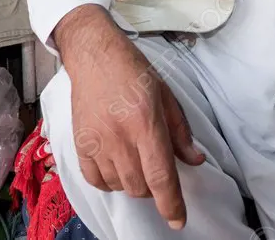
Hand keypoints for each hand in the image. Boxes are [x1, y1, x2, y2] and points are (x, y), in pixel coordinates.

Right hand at [53, 5, 205, 228]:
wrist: (94, 55)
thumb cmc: (132, 70)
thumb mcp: (166, 95)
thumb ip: (180, 131)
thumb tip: (194, 159)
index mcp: (145, 122)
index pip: (160, 175)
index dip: (171, 203)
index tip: (178, 219)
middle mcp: (119, 136)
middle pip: (140, 186)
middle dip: (154, 188)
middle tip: (158, 169)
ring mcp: (96, 142)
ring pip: (120, 186)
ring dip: (133, 183)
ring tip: (137, 161)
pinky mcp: (79, 144)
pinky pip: (95, 180)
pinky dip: (110, 182)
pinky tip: (117, 166)